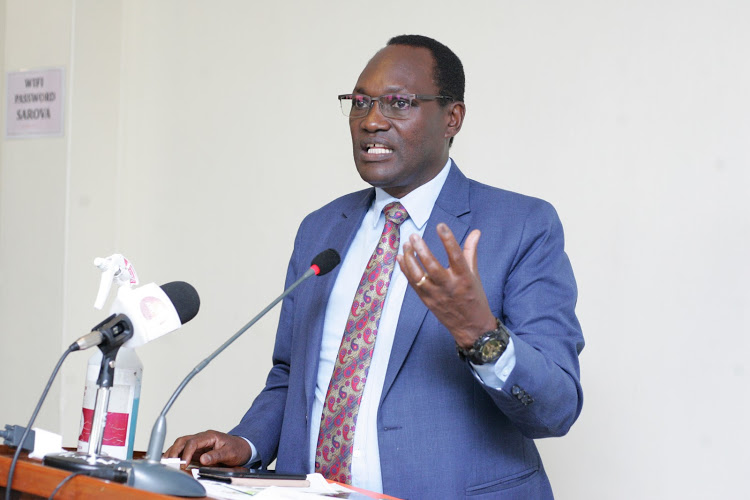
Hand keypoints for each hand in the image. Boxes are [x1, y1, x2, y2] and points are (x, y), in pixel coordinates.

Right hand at [163, 430, 251, 466]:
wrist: (242, 448)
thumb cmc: (237, 449)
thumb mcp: (230, 453)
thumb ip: (216, 456)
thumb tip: (203, 459)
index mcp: (209, 436)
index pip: (193, 442)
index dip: (186, 453)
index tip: (183, 464)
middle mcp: (202, 438)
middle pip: (183, 440)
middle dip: (174, 451)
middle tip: (169, 463)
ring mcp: (199, 444)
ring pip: (181, 444)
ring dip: (172, 452)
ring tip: (166, 463)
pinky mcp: (197, 450)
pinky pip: (183, 450)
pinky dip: (176, 455)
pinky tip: (171, 461)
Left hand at [396, 223, 495, 348]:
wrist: (471, 328)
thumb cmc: (475, 298)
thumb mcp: (475, 275)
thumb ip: (471, 252)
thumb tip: (476, 232)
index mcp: (464, 278)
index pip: (456, 255)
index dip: (448, 240)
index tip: (440, 226)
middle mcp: (449, 286)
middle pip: (432, 266)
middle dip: (422, 250)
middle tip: (414, 236)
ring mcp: (436, 295)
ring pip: (419, 275)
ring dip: (410, 259)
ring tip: (406, 245)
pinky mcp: (427, 301)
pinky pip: (413, 284)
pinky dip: (405, 270)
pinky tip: (401, 258)